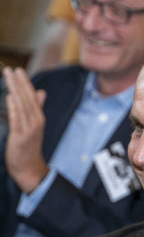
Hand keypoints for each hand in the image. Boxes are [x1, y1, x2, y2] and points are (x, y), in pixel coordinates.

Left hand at [3, 67, 48, 192]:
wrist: (30, 167)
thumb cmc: (29, 146)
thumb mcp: (35, 126)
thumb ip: (37, 108)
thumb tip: (41, 92)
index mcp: (39, 118)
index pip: (32, 97)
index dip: (25, 83)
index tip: (19, 71)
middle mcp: (36, 121)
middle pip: (27, 98)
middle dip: (20, 83)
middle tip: (12, 69)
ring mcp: (29, 128)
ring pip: (22, 105)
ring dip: (15, 90)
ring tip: (8, 77)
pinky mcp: (21, 136)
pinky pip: (17, 119)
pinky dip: (14, 107)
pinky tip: (11, 97)